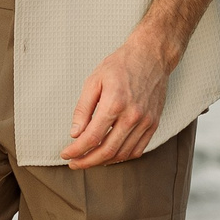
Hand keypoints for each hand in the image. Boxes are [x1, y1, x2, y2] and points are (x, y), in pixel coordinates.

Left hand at [63, 37, 170, 168]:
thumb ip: (83, 109)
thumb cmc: (120, 65)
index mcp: (114, 103)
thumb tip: (75, 134)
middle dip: (87, 161)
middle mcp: (132, 115)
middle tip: (74, 163)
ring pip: (123, 154)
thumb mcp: (94, 80)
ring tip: (89, 160)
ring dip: (103, 162)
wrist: (151, 56)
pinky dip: (122, 157)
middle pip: (107, 150)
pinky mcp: (154, 124)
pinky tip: (109, 155)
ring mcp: (146, 121)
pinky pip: (138, 150)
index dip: (76, 150)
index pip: (92, 137)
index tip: (66, 154)